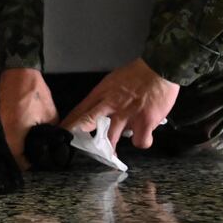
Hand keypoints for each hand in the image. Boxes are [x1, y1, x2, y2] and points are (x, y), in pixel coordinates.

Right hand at [0, 68, 58, 170]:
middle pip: (8, 154)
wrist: (19, 71)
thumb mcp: (50, 114)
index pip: (17, 160)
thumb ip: (51, 132)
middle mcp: (1, 131)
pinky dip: (7, 137)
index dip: (27, 166)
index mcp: (14, 133)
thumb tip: (54, 144)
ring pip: (2, 144)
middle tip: (31, 158)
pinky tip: (17, 136)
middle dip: (19, 158)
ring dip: (12, 147)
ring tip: (25, 148)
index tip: (35, 166)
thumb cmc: (35, 92)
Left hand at [62, 58, 178, 149]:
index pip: (81, 109)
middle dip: (79, 135)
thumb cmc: (138, 73)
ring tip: (112, 155)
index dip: (70, 123)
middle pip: (88, 121)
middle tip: (75, 146)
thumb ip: (106, 96)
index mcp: (102, 93)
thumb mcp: (114, 81)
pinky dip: (142, 141)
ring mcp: (127, 115)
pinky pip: (140, 141)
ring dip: (111, 148)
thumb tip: (101, 110)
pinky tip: (143, 137)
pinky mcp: (144, 123)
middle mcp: (111, 104)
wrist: (160, 67)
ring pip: (112, 138)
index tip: (62, 133)